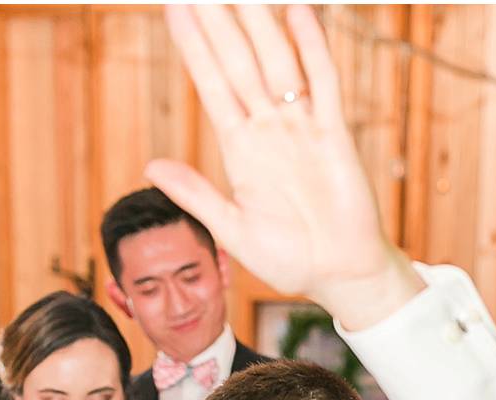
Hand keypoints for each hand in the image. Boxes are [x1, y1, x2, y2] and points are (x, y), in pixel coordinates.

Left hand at [148, 6, 420, 328]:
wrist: (344, 277)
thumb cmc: (294, 261)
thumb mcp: (236, 233)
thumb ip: (197, 196)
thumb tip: (151, 166)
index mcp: (240, 149)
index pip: (212, 83)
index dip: (194, 45)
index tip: (175, 5)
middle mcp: (269, 129)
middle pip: (239, 60)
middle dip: (221, 18)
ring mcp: (302, 129)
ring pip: (277, 61)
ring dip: (259, 21)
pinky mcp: (335, 137)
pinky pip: (323, 83)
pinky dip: (312, 48)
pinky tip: (298, 14)